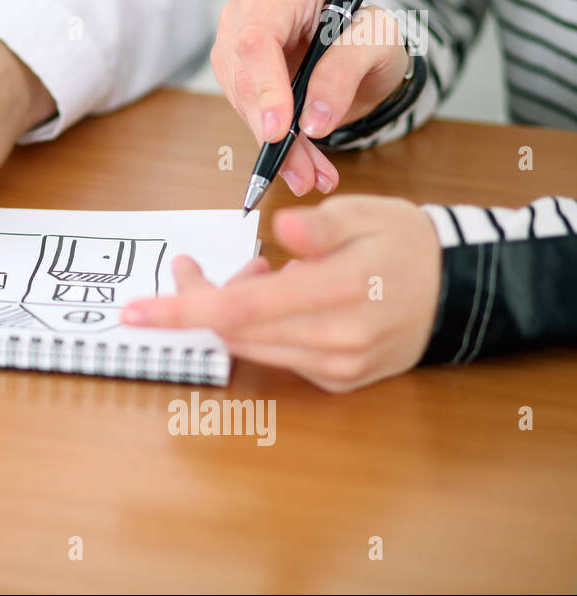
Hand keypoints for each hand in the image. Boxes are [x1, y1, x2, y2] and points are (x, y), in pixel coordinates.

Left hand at [121, 195, 441, 391]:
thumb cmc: (405, 243)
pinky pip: (276, 354)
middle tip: (191, 266)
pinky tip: (278, 294)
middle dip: (197, 299)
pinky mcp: (338, 380)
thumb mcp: (368, 214)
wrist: (460, 290)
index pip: (240, 310)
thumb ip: (321, 225)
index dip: (182, 310)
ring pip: (251, 344)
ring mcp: (336, 367)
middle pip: (234, 329)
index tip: (135, 311)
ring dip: (229, 310)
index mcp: (337, 293)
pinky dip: (258, 326)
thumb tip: (284, 230)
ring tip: (253, 273)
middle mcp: (334, 341)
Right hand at [211, 0, 408, 196]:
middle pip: (245, 75)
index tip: (280, 131)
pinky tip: (297, 160)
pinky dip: (270, 143)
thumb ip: (346, 72)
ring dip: (272, 145)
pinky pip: (242, 111)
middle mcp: (252, 5)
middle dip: (272, 130)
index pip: (259, 38)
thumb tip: (311, 121)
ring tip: (308, 172)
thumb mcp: (378, 43)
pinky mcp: (233, 67)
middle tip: (303, 172)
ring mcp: (235, 35)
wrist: (362, 53)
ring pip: (239, 100)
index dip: (265, 87)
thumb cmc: (369, 35)